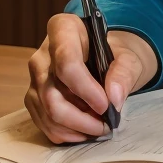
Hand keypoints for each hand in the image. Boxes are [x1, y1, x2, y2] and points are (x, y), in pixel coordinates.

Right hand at [25, 13, 157, 143]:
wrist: (103, 58)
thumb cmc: (113, 53)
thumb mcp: (128, 56)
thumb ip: (124, 72)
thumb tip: (113, 98)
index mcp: (63, 29)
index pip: (66, 62)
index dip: (85, 88)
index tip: (105, 105)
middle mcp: (42, 54)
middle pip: (52, 93)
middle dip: (80, 117)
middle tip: (106, 125)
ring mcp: (35, 77)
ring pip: (46, 112)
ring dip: (74, 128)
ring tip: (98, 128)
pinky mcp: (34, 98)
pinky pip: (43, 122)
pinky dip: (66, 132)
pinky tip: (84, 130)